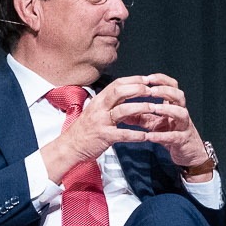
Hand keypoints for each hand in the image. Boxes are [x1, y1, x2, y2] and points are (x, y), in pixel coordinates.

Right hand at [44, 76, 183, 180]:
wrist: (70, 146)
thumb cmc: (86, 129)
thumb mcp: (96, 110)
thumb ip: (110, 103)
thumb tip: (127, 92)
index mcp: (99, 100)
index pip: (117, 84)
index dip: (134, 80)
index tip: (148, 79)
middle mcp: (99, 108)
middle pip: (120, 92)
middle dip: (138, 89)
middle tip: (153, 91)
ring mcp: (101, 121)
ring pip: (123, 110)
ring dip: (141, 108)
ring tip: (155, 109)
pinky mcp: (104, 136)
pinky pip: (122, 134)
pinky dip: (135, 135)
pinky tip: (146, 136)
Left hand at [118, 72, 209, 169]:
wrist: (188, 153)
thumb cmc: (171, 134)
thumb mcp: (154, 123)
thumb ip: (140, 116)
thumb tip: (120, 110)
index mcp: (174, 106)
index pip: (172, 86)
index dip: (162, 80)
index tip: (148, 78)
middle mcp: (181, 113)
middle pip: (179, 96)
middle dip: (165, 91)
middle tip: (151, 90)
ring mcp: (184, 126)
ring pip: (181, 113)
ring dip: (167, 109)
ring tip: (154, 108)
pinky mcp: (183, 141)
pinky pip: (174, 137)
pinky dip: (162, 136)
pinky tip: (150, 136)